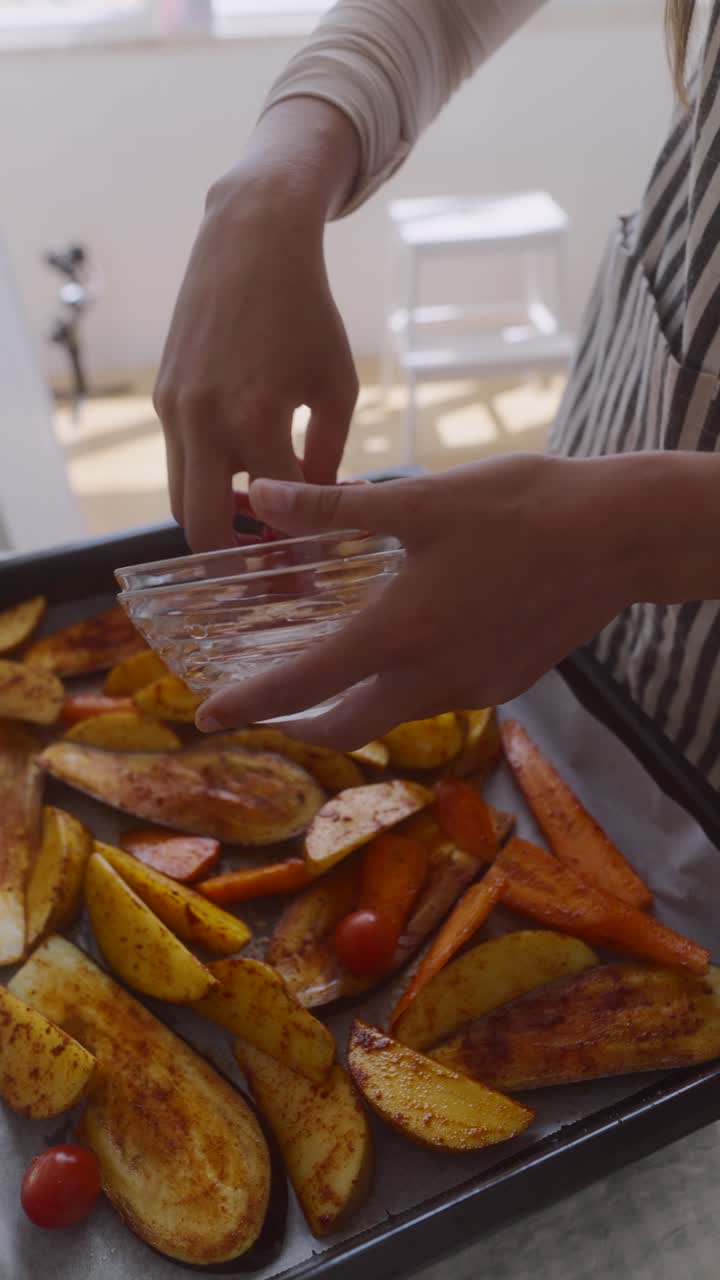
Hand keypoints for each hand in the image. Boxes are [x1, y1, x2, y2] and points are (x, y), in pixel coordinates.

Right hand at [154, 101, 360, 551]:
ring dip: (217, 519)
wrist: (251, 242)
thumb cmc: (309, 313)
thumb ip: (326, 457)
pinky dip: (207, 480)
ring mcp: (175, 410)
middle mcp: (204, 420)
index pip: (272, 515)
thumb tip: (318, 510)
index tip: (307, 571)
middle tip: (269, 564)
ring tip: (260, 521)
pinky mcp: (163, 396)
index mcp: (256, 419)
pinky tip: (244, 474)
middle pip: (200, 529)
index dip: (292, 549)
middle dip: (234, 558)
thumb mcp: (337, 387)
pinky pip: (179, 460)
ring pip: (180, 499)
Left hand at [196, 453, 641, 746]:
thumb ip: (333, 510)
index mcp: (401, 633)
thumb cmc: (523, 509)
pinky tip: (415, 637)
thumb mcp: (421, 501)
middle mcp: (434, 677)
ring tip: (337, 660)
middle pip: (349, 726)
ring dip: (357, 700)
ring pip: (397, 711)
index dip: (251, 703)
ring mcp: (476, 686)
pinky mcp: (509, 681)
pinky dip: (409, 682)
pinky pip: (442, 694)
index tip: (208, 718)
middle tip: (270, 705)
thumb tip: (263, 499)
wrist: (621, 536)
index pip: (305, 686)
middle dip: (301, 725)